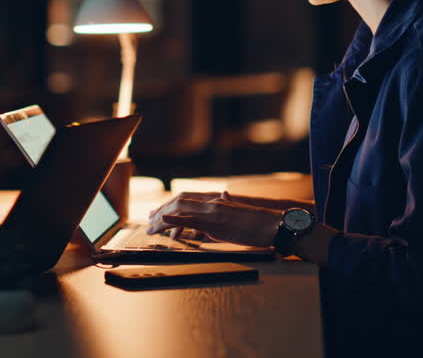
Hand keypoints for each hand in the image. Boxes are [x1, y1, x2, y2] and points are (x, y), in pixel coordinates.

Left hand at [146, 191, 312, 232]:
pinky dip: (175, 219)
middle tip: (149, 220)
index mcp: (217, 201)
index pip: (187, 200)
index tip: (158, 213)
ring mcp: (213, 211)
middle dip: (162, 211)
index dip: (170, 205)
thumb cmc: (260, 223)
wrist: (274, 224)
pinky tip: (163, 221)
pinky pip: (191, 220)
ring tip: (151, 226)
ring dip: (163, 217)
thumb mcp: (239, 213)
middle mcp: (212, 203)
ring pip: (181, 210)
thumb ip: (228, 205)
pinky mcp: (216, 222)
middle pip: (180, 202)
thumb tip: (224, 196)